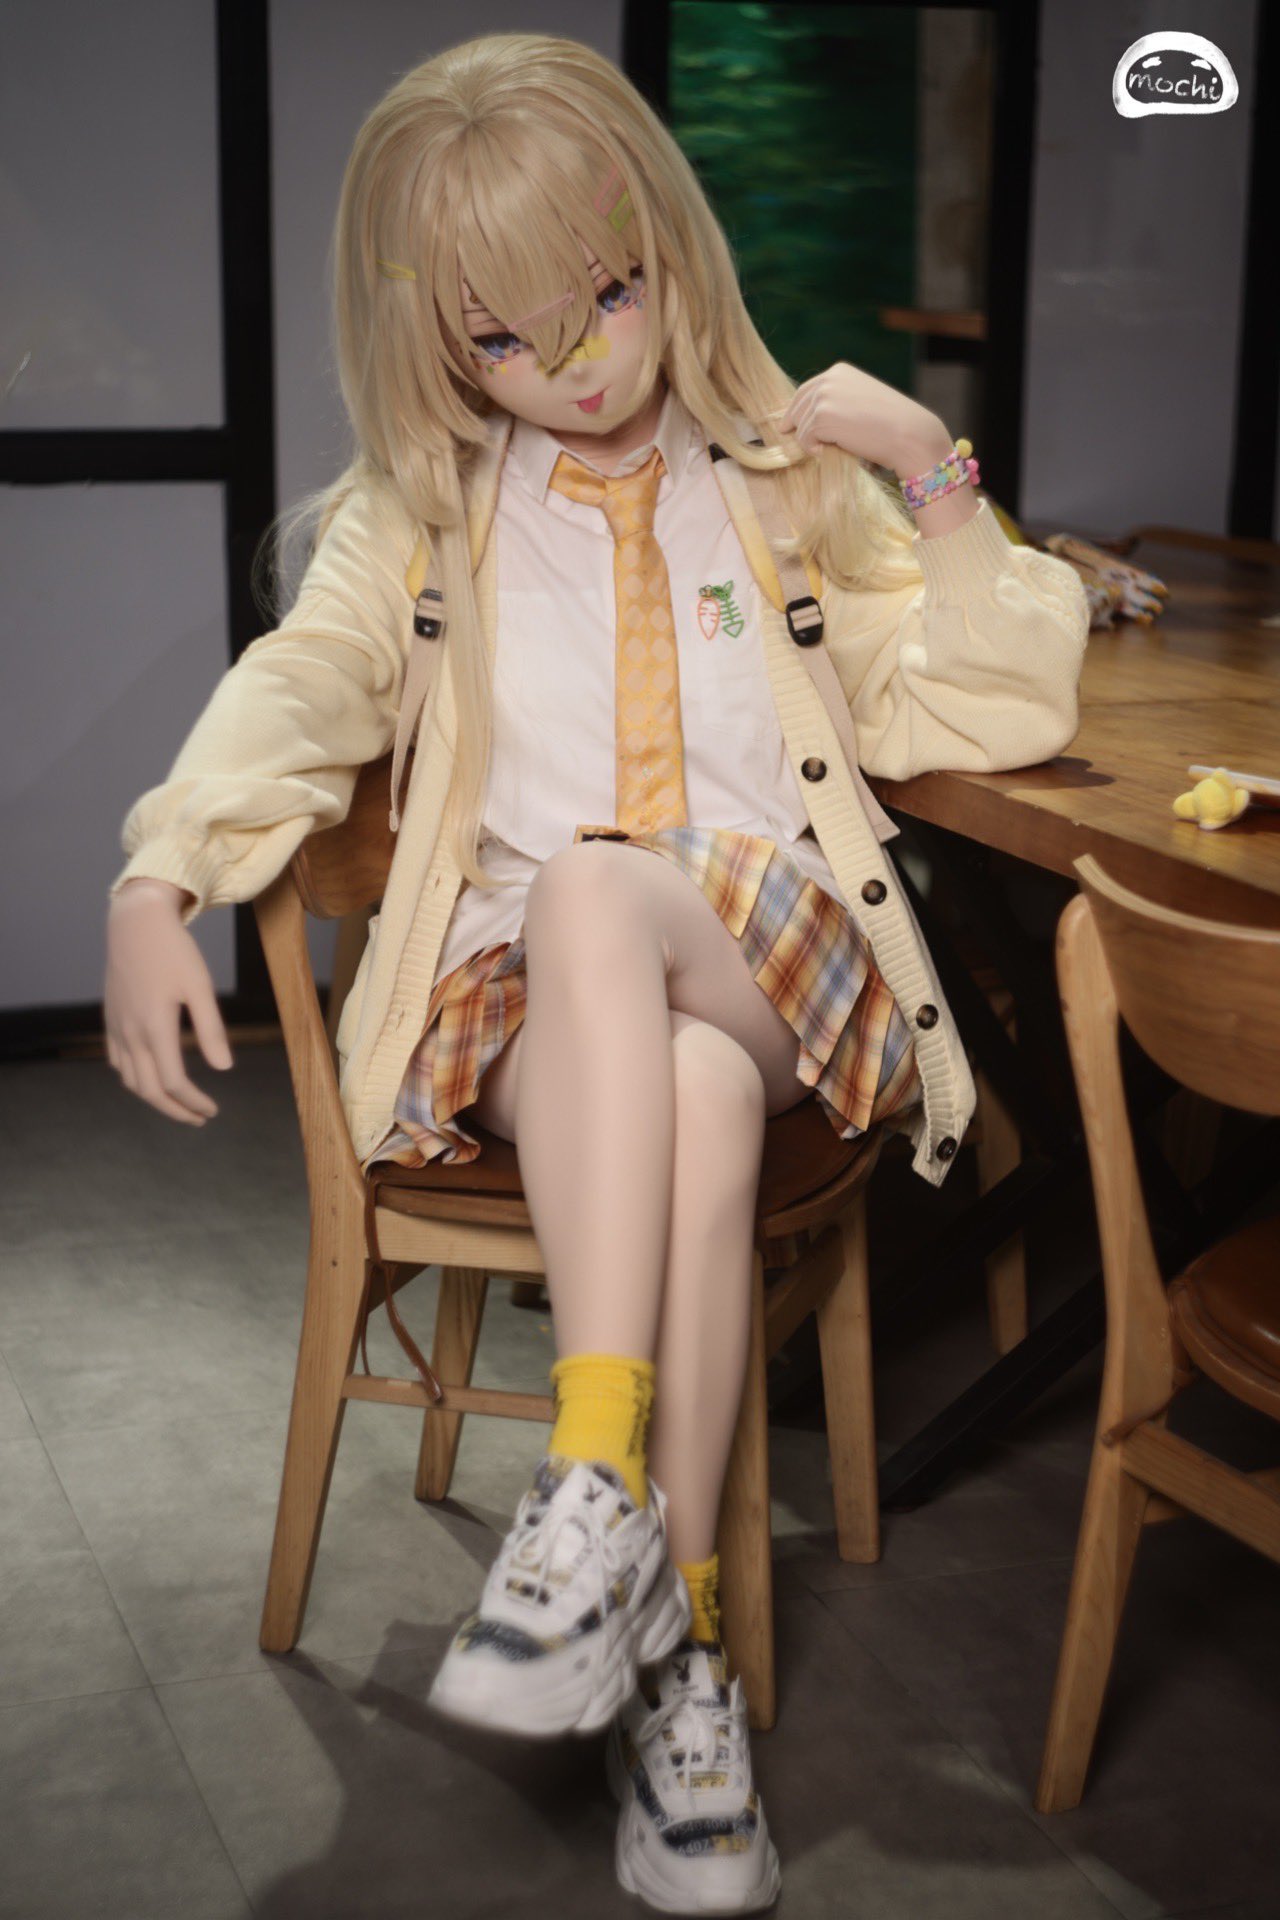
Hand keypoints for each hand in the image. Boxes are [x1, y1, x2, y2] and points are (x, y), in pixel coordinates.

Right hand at [104, 881, 233, 1124]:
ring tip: (179, 1103)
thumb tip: (224, 1068)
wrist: (135, 923)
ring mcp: (117, 1027)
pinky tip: (151, 1077)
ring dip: (154, 1098)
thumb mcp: (200, 986)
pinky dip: (135, 1078)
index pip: (173, 1082)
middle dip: (175, 1110)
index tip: (212, 1111)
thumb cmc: (174, 951)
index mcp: (155, 1028)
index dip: (194, 1103)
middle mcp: (131, 1033)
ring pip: (130, 1080)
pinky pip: (118, 1061)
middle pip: (149, 1090)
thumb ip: (211, 1029)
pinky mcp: (111, 1019)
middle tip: (199, 1118)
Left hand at [773, 363, 951, 477]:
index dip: (795, 411)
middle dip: (798, 429)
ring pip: (799, 425)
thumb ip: (838, 401)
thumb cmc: (891, 423)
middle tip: (805, 446)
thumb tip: (810, 419)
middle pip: (798, 408)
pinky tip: (828, 452)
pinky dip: (813, 450)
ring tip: (831, 448)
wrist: (909, 433)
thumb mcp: (862, 401)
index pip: (805, 390)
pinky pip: (804, 439)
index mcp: (839, 371)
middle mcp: (829, 379)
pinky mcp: (821, 417)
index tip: (787, 426)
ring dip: (811, 441)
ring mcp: (824, 396)